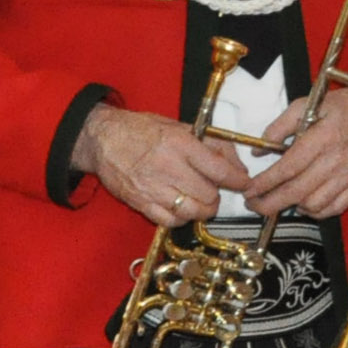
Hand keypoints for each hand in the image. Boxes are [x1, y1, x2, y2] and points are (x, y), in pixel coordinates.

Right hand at [72, 102, 253, 227]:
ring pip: (192, 211)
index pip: (220, 171)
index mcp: (180, 144)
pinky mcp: (140, 202)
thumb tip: (239, 167)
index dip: (238, 181)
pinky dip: (182, 218)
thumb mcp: (182, 127)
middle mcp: (167, 167)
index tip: (244, 183)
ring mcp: (152, 187)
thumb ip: (214, 145)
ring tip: (200, 199)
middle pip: (208, 194)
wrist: (102, 139)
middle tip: (213, 188)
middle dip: (217, 194)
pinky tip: (182, 207)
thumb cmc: (143, 131)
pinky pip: (170, 221)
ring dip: (203, 209)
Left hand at [242, 84, 347, 219]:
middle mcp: (336, 160)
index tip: (248, 190)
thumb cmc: (347, 105)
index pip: (287, 168)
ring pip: (314, 204)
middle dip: (269, 203)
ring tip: (278, 201)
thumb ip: (281, 125)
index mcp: (322, 138)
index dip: (264, 183)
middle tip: (253, 204)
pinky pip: (336, 207)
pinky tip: (304, 205)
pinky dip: (317, 212)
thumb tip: (260, 148)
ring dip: (292, 207)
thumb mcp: (309, 103)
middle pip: (296, 191)